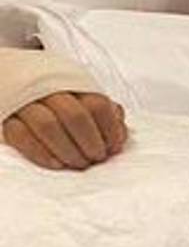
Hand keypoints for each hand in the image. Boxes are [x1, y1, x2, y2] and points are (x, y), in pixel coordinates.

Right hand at [2, 92, 126, 169]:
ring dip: (69, 150)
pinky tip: (57, 164)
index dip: (110, 129)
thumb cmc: (63, 97)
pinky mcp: (8, 119)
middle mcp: (50, 91)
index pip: (98, 105)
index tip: (114, 146)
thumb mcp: (87, 98)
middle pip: (75, 116)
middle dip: (91, 141)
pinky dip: (41, 153)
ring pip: (48, 126)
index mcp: (75, 84)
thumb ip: (107, 113)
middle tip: (97, 157)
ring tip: (80, 163)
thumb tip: (120, 133)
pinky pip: (21, 136)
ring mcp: (27, 103)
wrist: (21, 82)